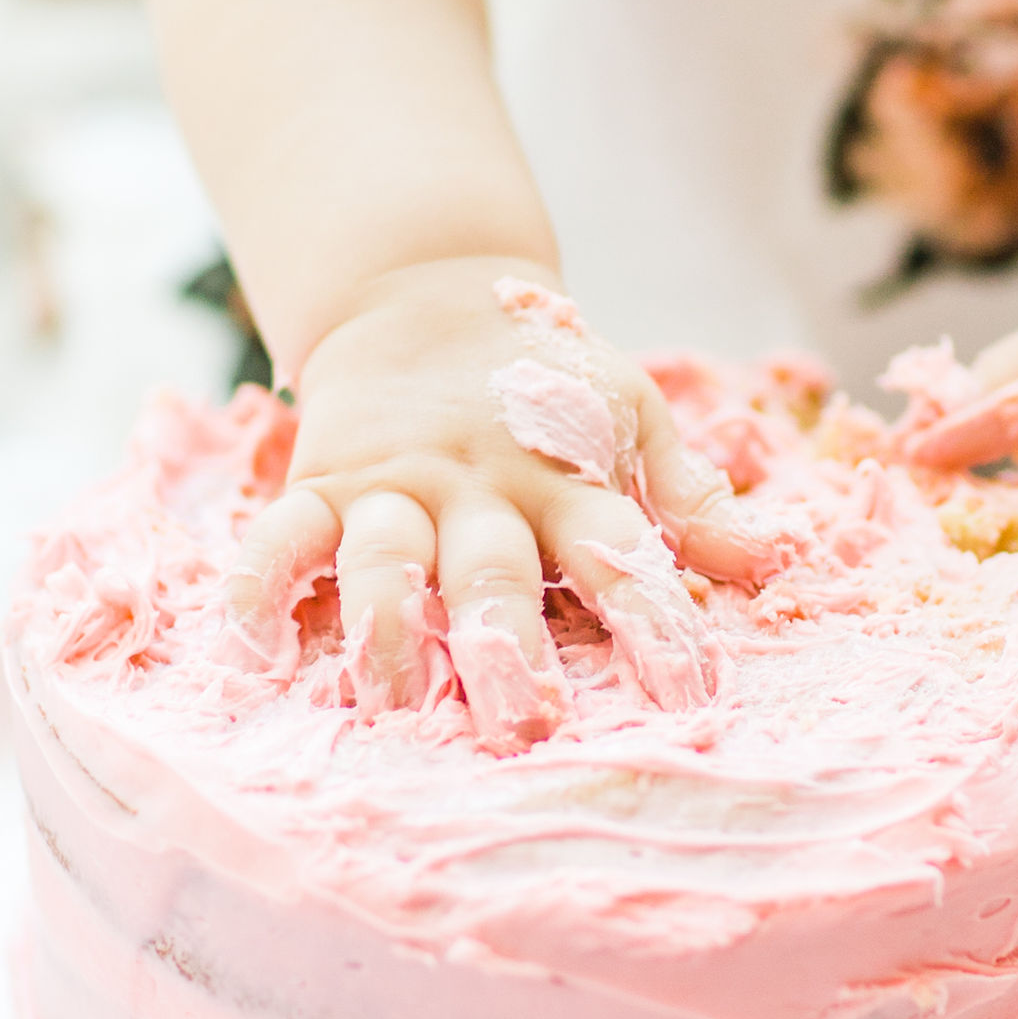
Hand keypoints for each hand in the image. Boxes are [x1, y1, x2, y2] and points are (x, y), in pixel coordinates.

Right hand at [225, 257, 774, 739]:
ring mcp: (395, 485)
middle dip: (505, 647)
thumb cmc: (544, 378)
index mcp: (564, 475)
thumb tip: (765, 564)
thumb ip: (687, 495)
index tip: (684, 692)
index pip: (616, 551)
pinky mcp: (323, 482)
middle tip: (520, 726)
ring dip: (389, 627)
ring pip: (387, 558)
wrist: (421, 291)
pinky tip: (252, 650)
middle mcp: (479, 486)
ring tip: (389, 700)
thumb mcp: (632, 411)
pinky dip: (260, 589)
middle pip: (493, 571)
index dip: (651, 619)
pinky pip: (281, 536)